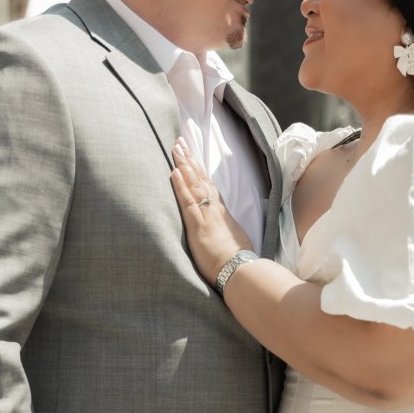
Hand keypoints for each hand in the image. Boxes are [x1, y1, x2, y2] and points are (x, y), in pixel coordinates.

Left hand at [171, 138, 252, 284]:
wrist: (239, 271)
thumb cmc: (239, 261)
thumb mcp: (235, 240)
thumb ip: (228, 231)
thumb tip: (227, 231)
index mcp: (222, 213)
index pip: (209, 186)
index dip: (200, 170)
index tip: (192, 156)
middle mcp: (214, 210)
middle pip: (201, 179)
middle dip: (190, 159)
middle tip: (180, 142)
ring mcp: (206, 216)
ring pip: (194, 185)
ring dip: (184, 165)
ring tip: (176, 148)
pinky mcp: (198, 226)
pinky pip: (188, 201)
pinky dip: (181, 185)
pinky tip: (174, 172)